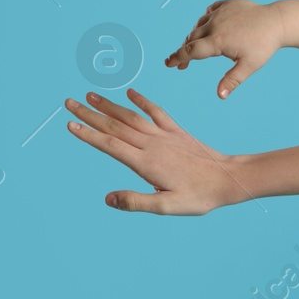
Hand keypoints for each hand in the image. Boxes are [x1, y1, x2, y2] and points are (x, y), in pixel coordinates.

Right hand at [64, 89, 243, 214]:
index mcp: (146, 163)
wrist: (230, 179)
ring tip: (90, 96)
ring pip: (131, 116)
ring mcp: (165, 136)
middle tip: (68, 103)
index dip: (88, 134)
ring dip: (109, 105)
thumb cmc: (200, 196)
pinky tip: (130, 93)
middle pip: (115, 126)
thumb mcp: (168, 206)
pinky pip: (156, 112)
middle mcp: (152, 145)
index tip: (69, 124)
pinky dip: (141, 101)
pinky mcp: (177, 132)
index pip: (110, 145)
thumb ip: (136, 202)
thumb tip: (107, 199)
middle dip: (90, 114)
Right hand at [164, 0, 285, 98]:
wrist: (277, 21)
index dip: (178, 58)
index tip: (169, 64)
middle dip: (184, 51)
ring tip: (196, 47)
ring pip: (199, 25)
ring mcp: (220, 12)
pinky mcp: (226, 4)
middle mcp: (215, 24)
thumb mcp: (249, 66)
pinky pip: (209, 12)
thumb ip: (232, 80)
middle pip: (191, 38)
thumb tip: (220, 96)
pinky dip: (205, 21)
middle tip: (182, 63)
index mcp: (218, 40)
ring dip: (195, 36)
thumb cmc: (264, 45)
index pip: (191, 51)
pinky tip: (207, 27)